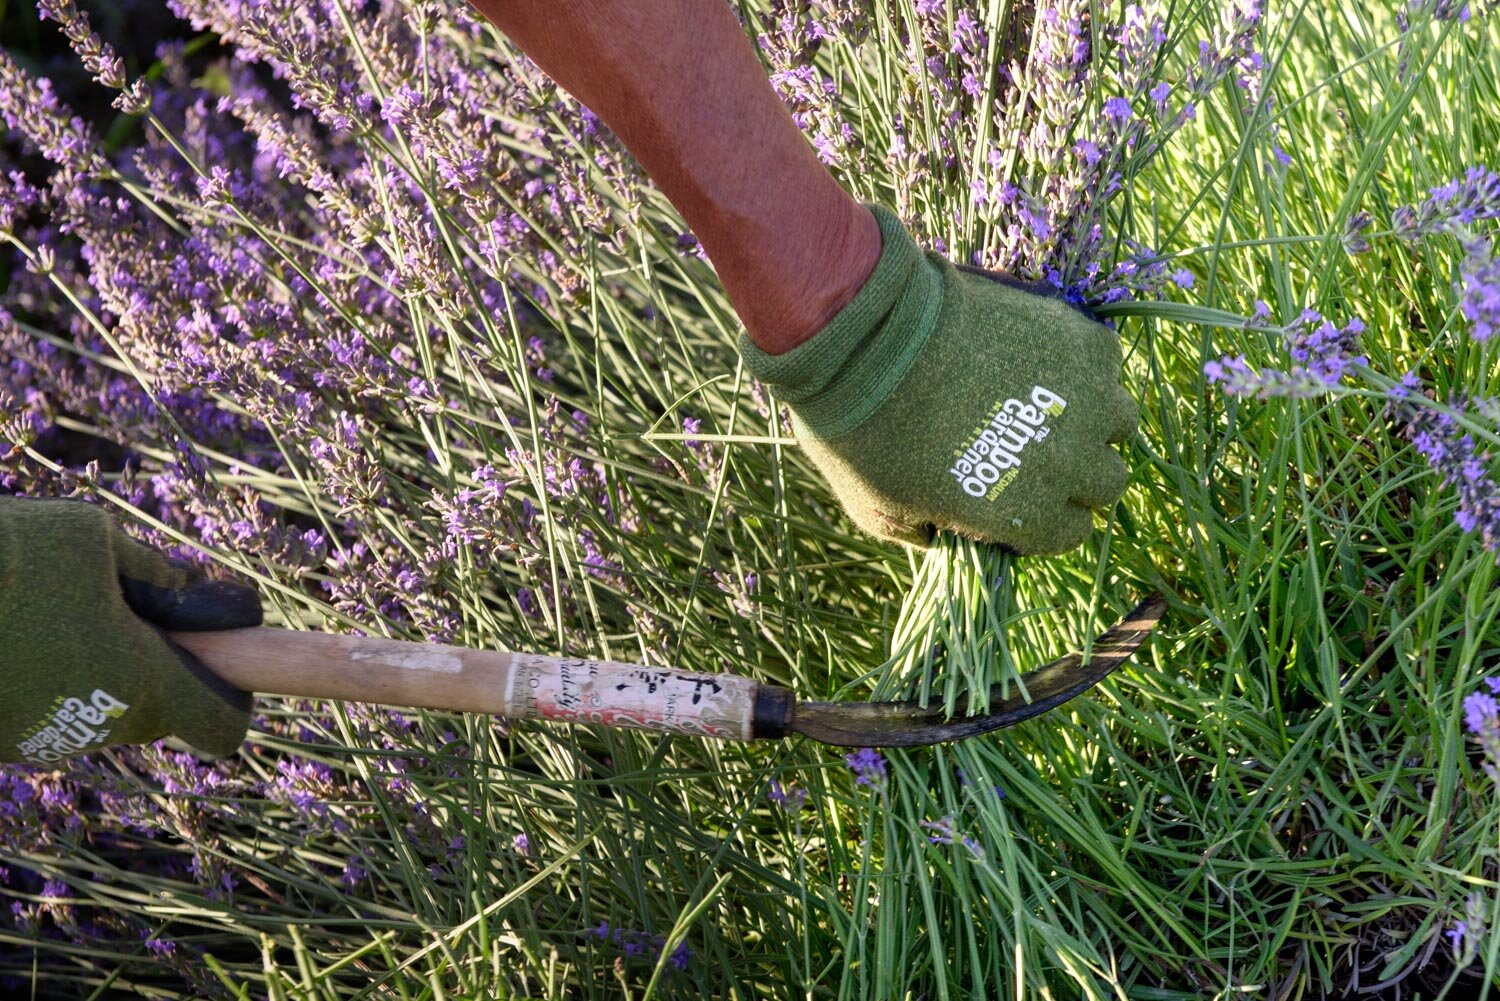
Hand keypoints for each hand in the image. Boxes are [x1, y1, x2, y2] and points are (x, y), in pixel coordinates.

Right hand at [0, 496, 260, 764]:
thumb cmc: (10, 556)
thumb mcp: (97, 542)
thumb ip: (161, 577)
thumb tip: (203, 595)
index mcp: (146, 682)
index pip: (222, 725)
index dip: (231, 690)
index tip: (217, 655)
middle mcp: (101, 727)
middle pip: (160, 714)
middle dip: (157, 668)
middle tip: (122, 611)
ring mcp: (45, 744)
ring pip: (101, 711)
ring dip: (96, 670)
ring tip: (50, 615)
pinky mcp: (1, 744)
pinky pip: (47, 713)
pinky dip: (44, 681)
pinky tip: (15, 636)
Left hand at [739, 203, 1137, 553]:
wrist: (871, 342)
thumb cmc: (864, 435)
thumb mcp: (880, 513)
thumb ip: (927, 532)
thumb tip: (948, 533)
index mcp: (1028, 517)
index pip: (1072, 533)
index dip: (1045, 514)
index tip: (1023, 493)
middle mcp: (1070, 466)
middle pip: (1108, 482)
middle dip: (1078, 471)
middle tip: (1040, 446)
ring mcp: (1086, 401)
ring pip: (1120, 421)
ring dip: (1092, 415)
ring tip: (1050, 399)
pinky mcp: (1083, 344)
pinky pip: (1106, 361)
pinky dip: (1081, 362)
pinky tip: (1039, 355)